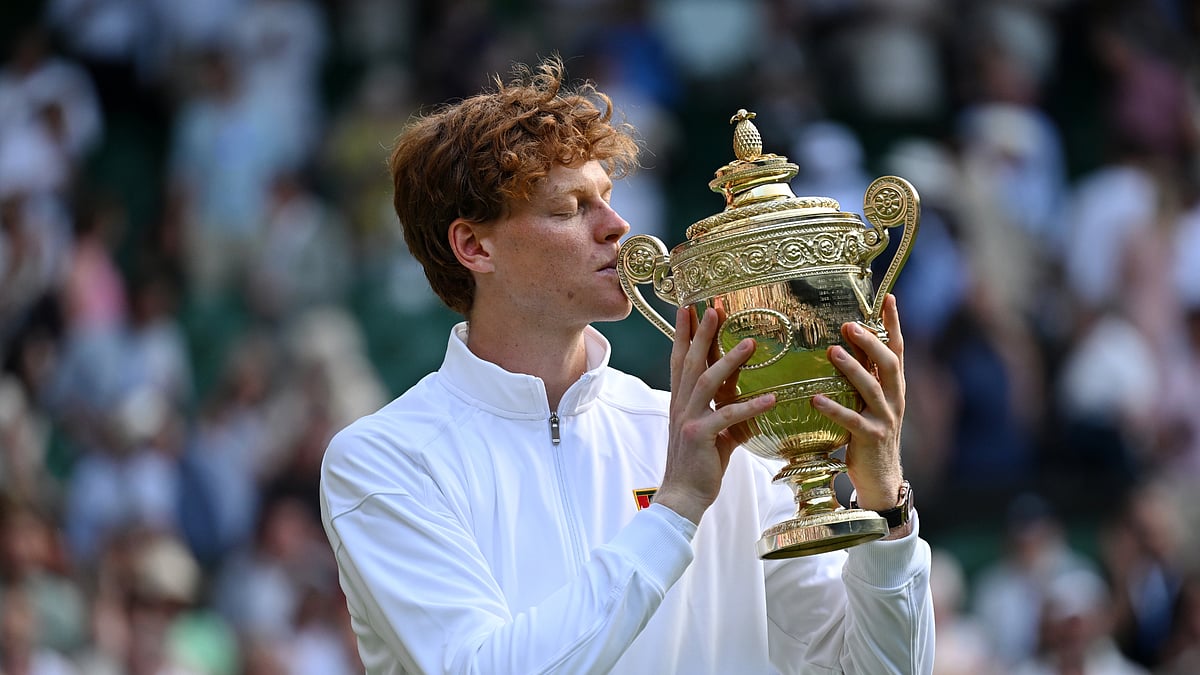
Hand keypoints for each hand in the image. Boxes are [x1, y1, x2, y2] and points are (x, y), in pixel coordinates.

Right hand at [654, 307, 776, 524]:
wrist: (682, 497)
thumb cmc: (698, 465)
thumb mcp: (714, 433)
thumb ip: (728, 415)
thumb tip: (749, 405)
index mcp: (682, 401)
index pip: (681, 360)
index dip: (683, 333)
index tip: (689, 308)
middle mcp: (681, 405)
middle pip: (691, 361)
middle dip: (701, 333)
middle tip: (714, 308)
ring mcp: (688, 419)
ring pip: (707, 381)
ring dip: (729, 360)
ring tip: (750, 342)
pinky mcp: (700, 436)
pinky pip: (728, 416)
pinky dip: (750, 406)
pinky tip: (771, 398)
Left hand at [813, 294, 905, 511]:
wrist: (881, 480)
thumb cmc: (868, 436)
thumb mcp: (868, 403)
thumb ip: (861, 378)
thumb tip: (841, 346)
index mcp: (894, 388)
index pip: (897, 349)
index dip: (893, 324)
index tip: (888, 297)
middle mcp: (895, 400)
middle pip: (889, 363)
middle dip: (871, 341)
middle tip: (849, 324)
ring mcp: (885, 420)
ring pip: (872, 388)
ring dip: (852, 368)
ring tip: (832, 351)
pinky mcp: (870, 439)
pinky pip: (851, 421)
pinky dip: (834, 409)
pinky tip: (815, 399)